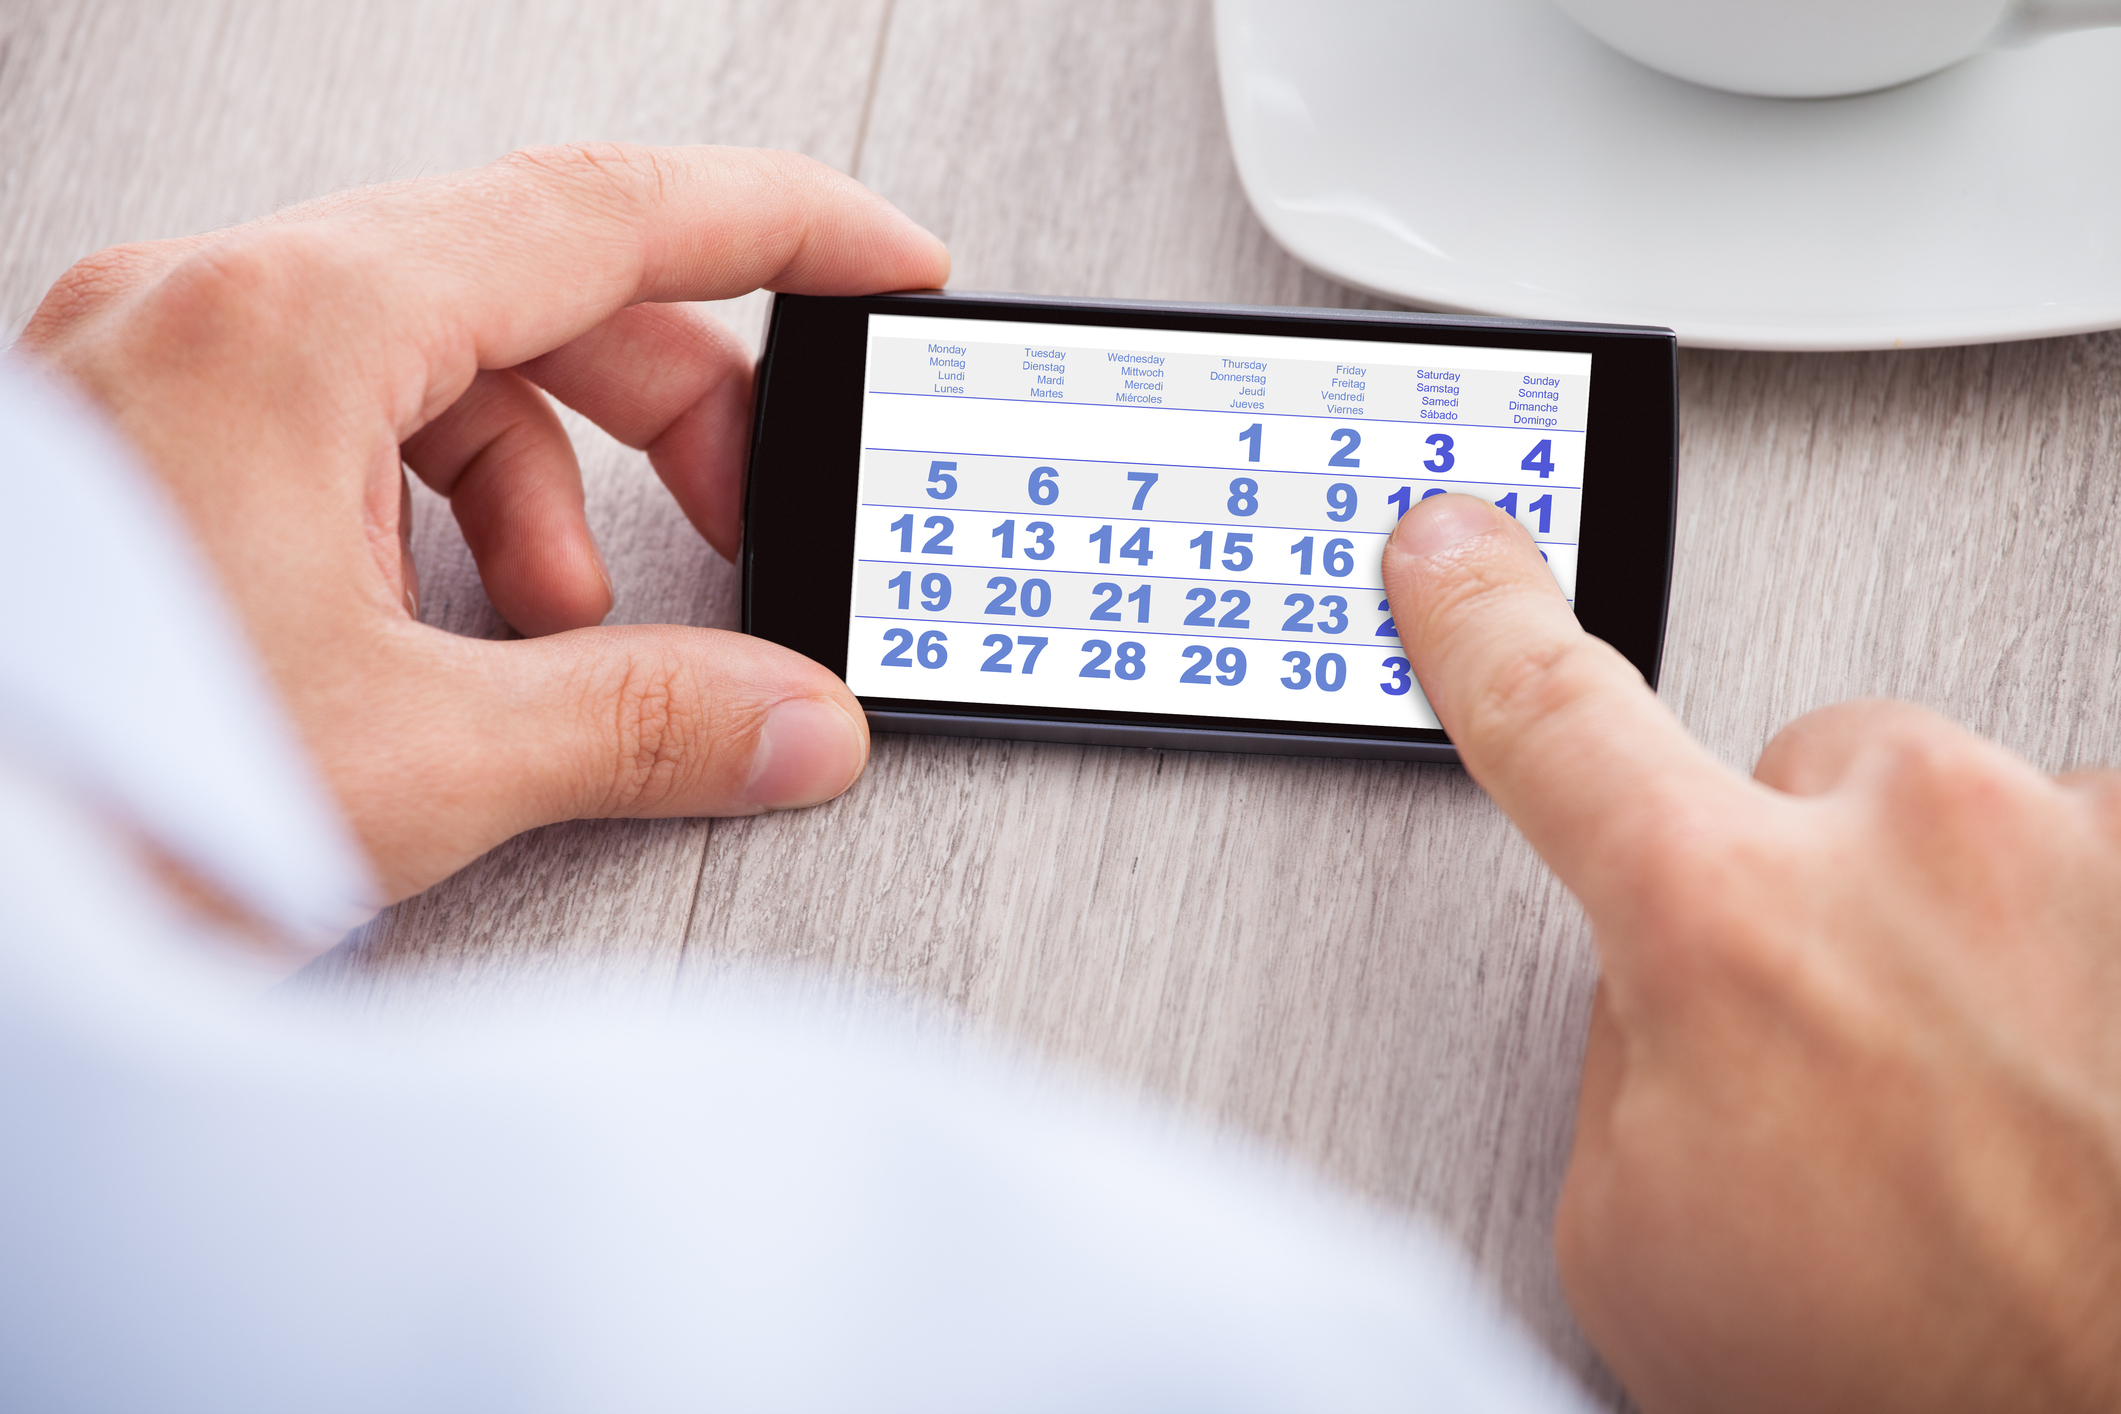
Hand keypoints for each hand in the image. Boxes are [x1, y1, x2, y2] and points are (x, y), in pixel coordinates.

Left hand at [20, 145, 948, 905]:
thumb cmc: (63, 793)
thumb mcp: (405, 764)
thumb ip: (641, 724)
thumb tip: (794, 719)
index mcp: (281, 329)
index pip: (600, 214)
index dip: (782, 233)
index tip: (887, 267)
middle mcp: (211, 313)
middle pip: (531, 288)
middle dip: (674, 411)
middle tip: (755, 521)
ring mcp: (170, 372)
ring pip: (442, 363)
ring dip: (551, 491)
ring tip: (569, 629)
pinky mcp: (153, 447)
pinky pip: (356, 429)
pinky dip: (447, 518)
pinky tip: (456, 630)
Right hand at [1383, 495, 2120, 1411]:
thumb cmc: (1922, 1371)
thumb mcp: (1637, 1234)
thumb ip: (1618, 1048)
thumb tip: (1655, 981)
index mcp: (1723, 924)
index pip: (1552, 716)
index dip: (1480, 621)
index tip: (1453, 547)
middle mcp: (1920, 842)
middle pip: (1802, 778)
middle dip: (1804, 887)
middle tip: (1850, 1060)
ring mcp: (2084, 849)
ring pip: (1968, 828)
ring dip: (1964, 936)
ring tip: (1996, 1103)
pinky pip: (2094, 866)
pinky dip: (2078, 960)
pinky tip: (2073, 1077)